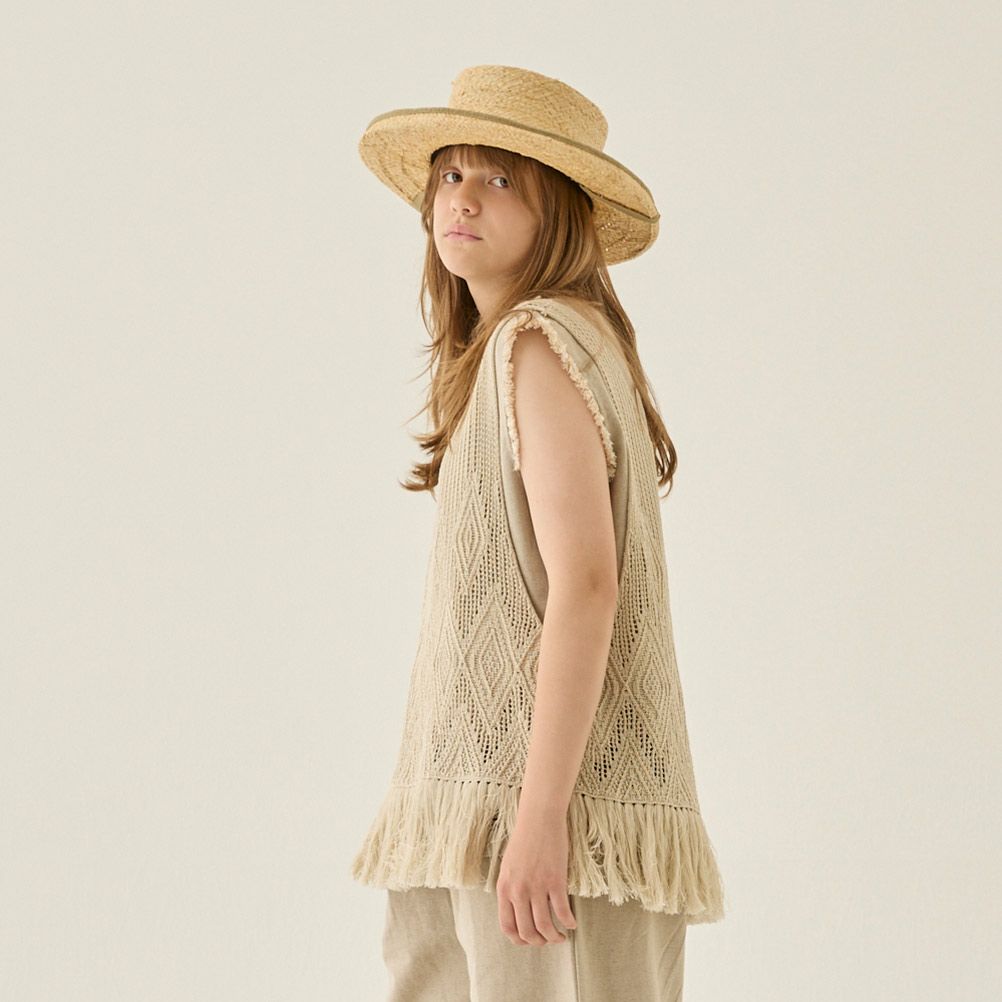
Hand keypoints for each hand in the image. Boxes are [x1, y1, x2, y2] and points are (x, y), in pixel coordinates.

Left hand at [495, 811, 577, 945]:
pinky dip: (568, 922)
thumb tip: (518, 911)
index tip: (530, 940)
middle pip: (527, 931)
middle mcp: (518, 890)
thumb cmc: (525, 839)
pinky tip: (572, 924)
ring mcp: (537, 886)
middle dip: (539, 942)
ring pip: (545, 926)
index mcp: (504, 888)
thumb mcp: (509, 866)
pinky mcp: (555, 880)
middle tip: (548, 940)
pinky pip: (562, 911)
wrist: (539, 817)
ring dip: (554, 937)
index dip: (519, 940)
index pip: (507, 927)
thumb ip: (511, 889)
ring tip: (561, 936)